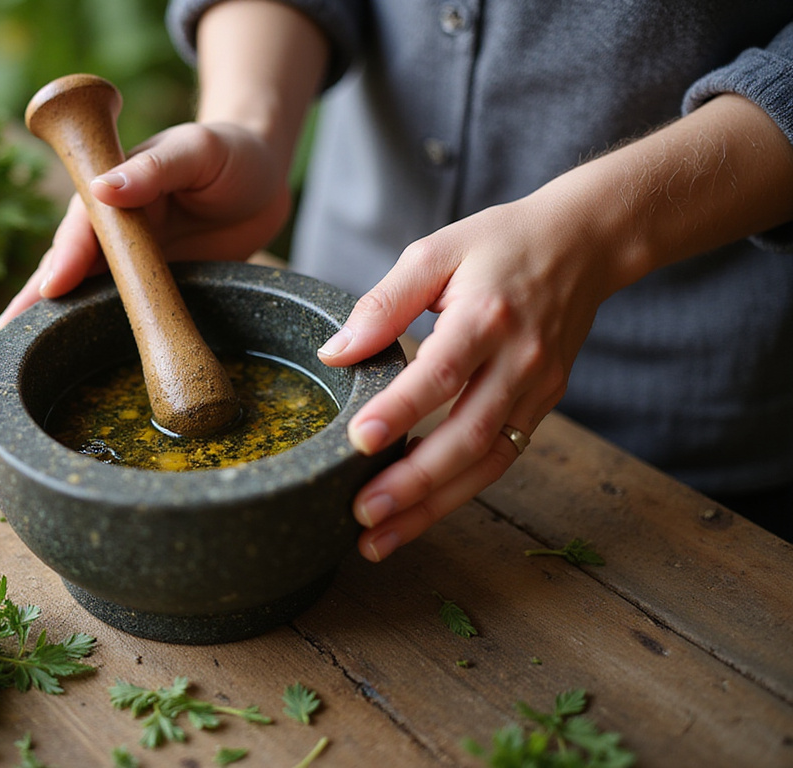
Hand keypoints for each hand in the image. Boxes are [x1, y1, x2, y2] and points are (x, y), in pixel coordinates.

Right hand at [0, 121, 291, 330]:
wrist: (263, 179)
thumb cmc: (226, 151)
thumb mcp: (196, 150)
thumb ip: (154, 167)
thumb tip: (104, 187)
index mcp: (113, 192)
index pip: (81, 226)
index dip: (66, 256)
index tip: (52, 286)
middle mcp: (112, 229)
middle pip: (67, 264)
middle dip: (35, 296)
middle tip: (7, 331)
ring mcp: (129, 261)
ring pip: (85, 291)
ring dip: (55, 317)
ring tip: (21, 348)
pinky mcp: (151, 286)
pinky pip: (123, 310)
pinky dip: (97, 331)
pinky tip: (72, 354)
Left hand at [318, 194, 615, 561]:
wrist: (584, 243)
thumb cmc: (498, 244)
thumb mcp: (435, 253)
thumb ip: (384, 303)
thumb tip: (335, 353)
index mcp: (487, 315)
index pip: (441, 372)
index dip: (401, 409)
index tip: (359, 440)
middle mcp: (519, 360)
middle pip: (467, 435)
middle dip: (414, 483)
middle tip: (362, 514)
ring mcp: (538, 388)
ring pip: (487, 462)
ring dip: (432, 507)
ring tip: (378, 539)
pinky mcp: (543, 405)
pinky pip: (499, 458)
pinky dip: (458, 491)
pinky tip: (416, 514)